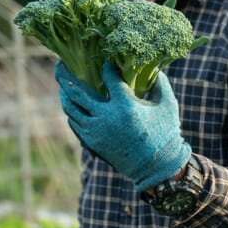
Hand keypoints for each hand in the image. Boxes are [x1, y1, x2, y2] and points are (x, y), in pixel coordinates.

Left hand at [56, 61, 190, 190]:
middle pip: (77, 92)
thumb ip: (161, 84)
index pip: (109, 78)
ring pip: (71, 108)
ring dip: (64, 94)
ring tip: (62, 85)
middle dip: (65, 76)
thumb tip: (154, 68)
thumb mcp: (168, 105)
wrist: (156, 166)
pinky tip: (72, 106)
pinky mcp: (92, 142)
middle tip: (60, 65)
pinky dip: (72, 113)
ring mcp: (96, 131)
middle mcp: (106, 117)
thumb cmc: (166, 133)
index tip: (105, 61)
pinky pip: (75, 123)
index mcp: (125, 105)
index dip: (106, 67)